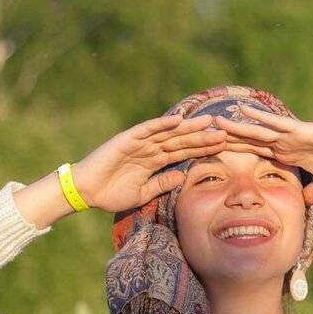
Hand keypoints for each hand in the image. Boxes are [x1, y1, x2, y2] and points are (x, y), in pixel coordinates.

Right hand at [71, 114, 229, 211]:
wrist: (86, 192)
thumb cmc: (111, 193)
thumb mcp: (143, 193)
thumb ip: (162, 184)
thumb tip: (183, 178)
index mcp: (155, 161)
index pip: (184, 152)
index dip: (203, 149)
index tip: (224, 147)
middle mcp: (150, 148)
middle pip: (182, 140)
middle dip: (202, 136)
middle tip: (226, 132)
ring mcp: (140, 142)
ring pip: (169, 132)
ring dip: (188, 127)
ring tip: (208, 123)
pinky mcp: (127, 139)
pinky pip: (147, 130)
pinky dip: (162, 124)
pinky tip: (179, 120)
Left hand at [212, 108, 312, 205]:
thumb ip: (311, 192)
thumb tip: (303, 205)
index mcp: (287, 154)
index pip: (254, 153)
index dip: (234, 153)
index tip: (213, 155)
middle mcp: (284, 141)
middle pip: (248, 141)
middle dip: (227, 140)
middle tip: (202, 138)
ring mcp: (290, 134)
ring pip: (256, 130)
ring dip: (235, 127)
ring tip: (213, 122)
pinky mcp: (300, 130)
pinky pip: (276, 123)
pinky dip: (259, 118)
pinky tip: (242, 111)